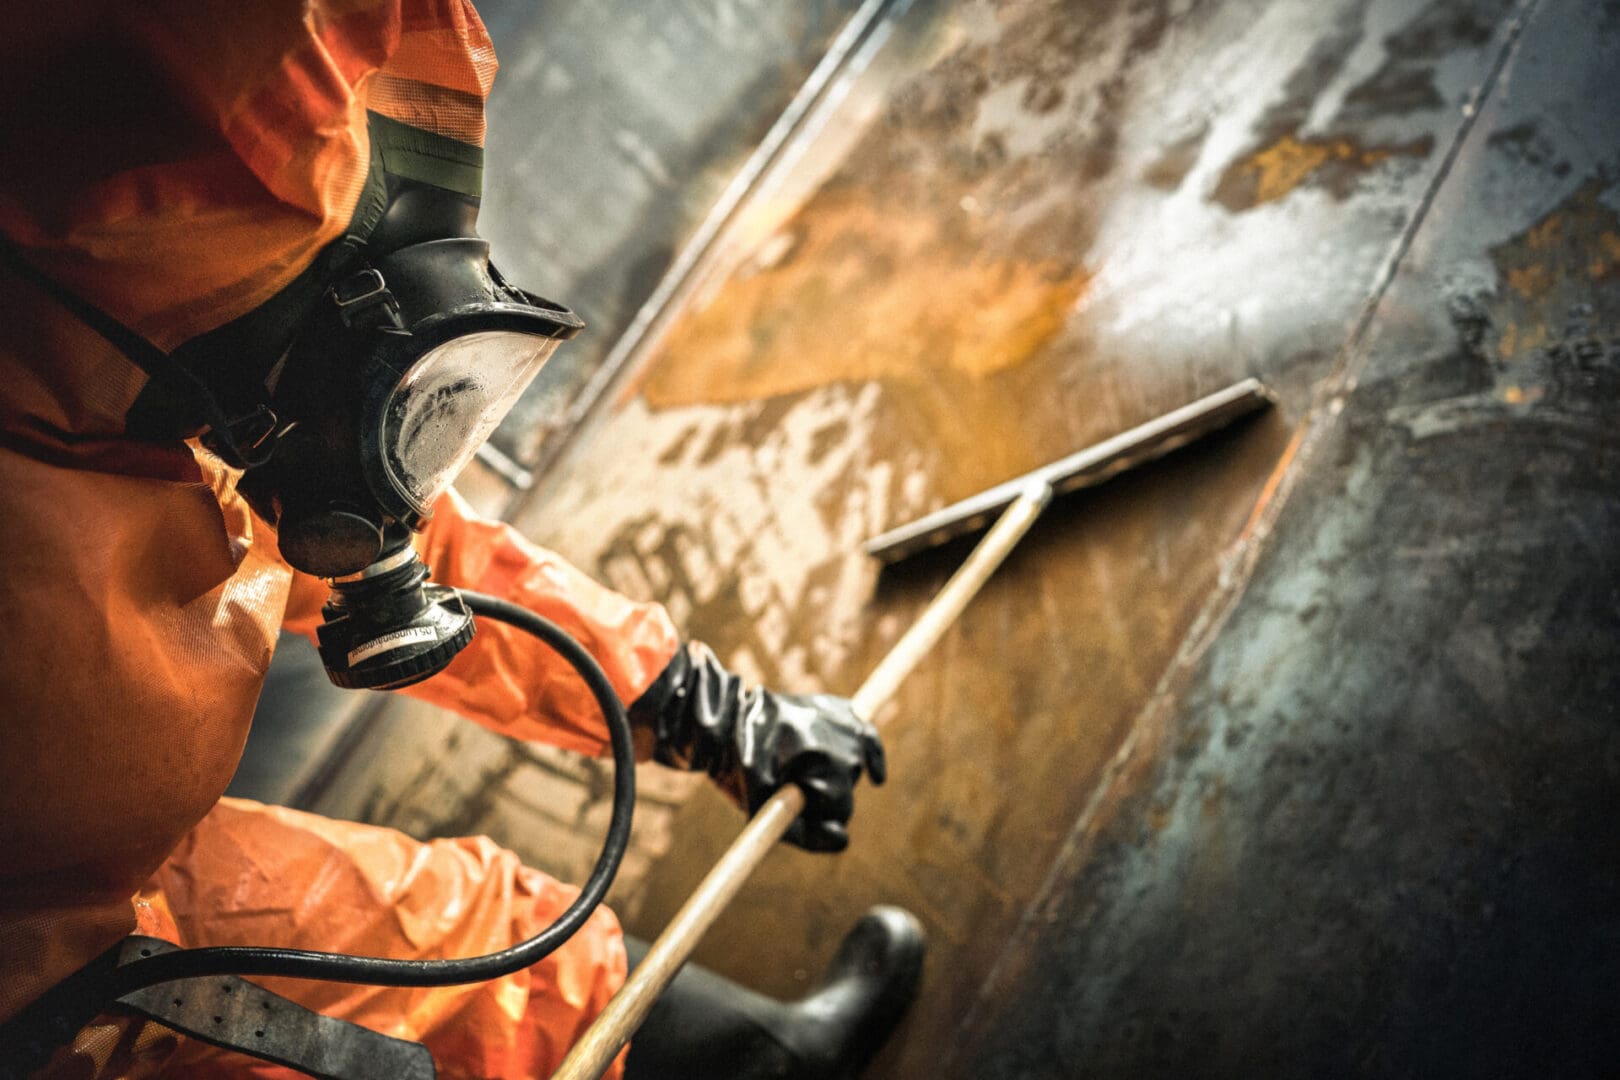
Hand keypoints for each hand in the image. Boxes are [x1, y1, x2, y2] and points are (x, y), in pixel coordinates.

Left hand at [628, 643, 885, 851]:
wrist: (728, 719)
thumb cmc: (738, 766)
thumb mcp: (761, 805)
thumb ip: (801, 832)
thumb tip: (843, 841)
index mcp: (816, 758)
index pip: (836, 808)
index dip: (815, 819)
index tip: (796, 813)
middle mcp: (836, 738)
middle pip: (845, 792)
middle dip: (823, 801)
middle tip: (793, 789)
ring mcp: (841, 723)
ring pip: (852, 771)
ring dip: (833, 778)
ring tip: (796, 766)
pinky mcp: (841, 712)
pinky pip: (869, 737)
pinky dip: (874, 757)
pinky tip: (876, 778)